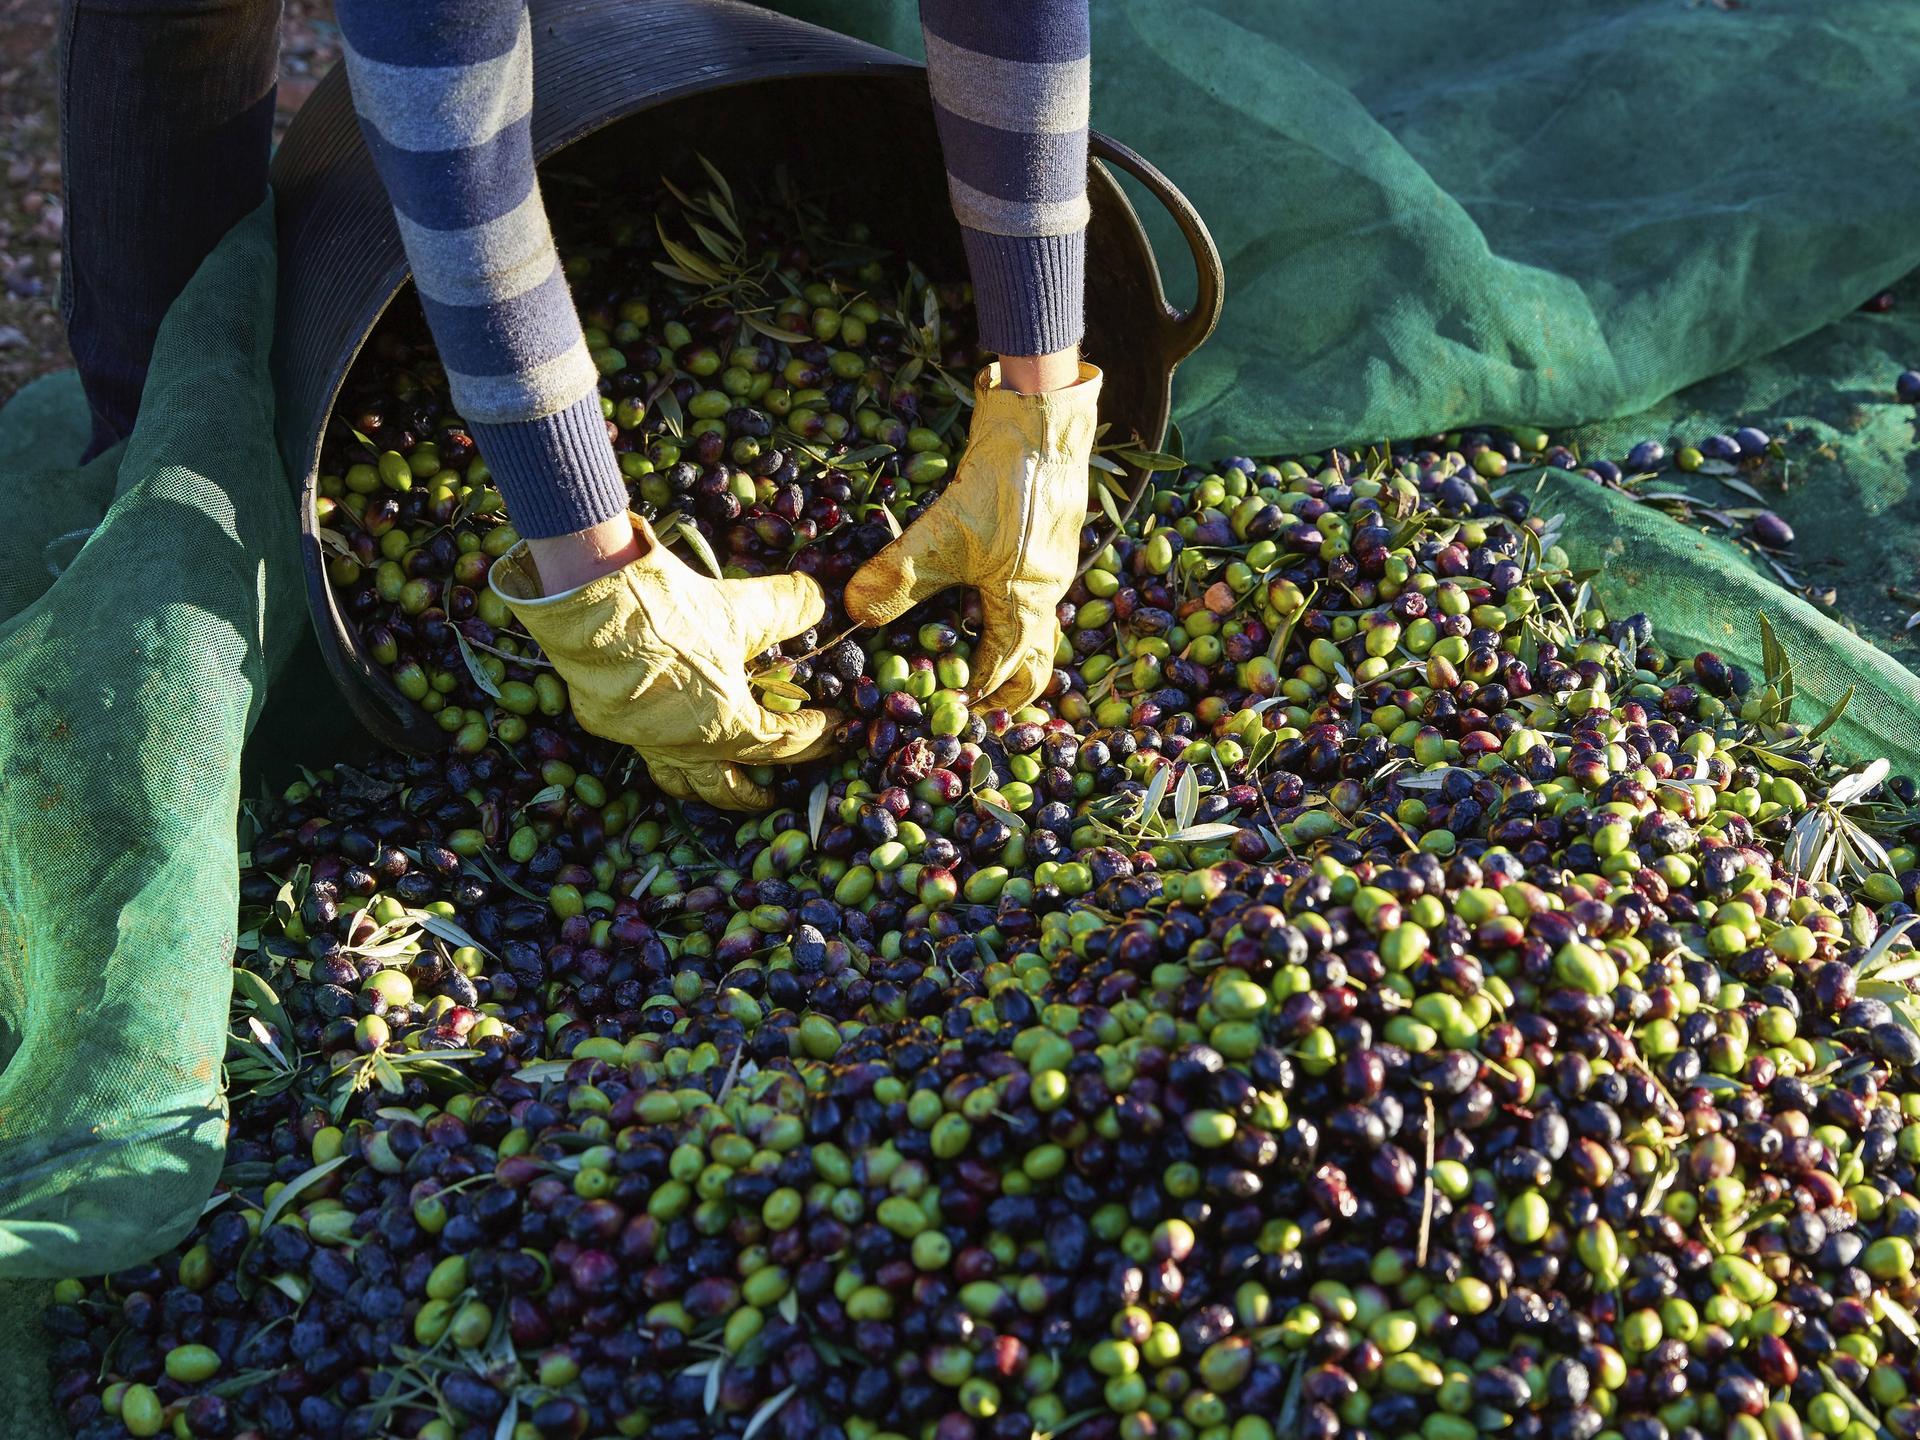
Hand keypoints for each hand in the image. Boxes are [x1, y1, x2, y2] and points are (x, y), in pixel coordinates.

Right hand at [491, 516, 837, 808]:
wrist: (591, 608)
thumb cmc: (671, 614)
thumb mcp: (744, 606)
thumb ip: (789, 607)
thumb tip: (815, 601)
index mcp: (726, 727)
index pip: (783, 745)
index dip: (814, 737)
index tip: (834, 727)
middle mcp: (685, 747)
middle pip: (727, 788)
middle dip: (755, 794)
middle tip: (775, 793)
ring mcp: (643, 739)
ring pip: (679, 781)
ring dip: (705, 786)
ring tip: (720, 783)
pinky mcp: (609, 722)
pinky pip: (646, 751)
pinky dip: (666, 753)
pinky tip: (669, 739)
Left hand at [844, 361, 1101, 710]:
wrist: (1043, 424)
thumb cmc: (1003, 486)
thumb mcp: (941, 537)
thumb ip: (898, 579)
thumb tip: (856, 615)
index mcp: (1025, 602)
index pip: (1007, 664)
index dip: (983, 690)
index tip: (959, 708)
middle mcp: (1047, 589)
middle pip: (1039, 654)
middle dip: (1016, 685)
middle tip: (991, 706)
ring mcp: (1052, 560)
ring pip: (1039, 619)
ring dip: (1017, 645)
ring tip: (991, 657)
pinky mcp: (1047, 532)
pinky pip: (1036, 586)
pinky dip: (1016, 605)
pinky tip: (991, 590)